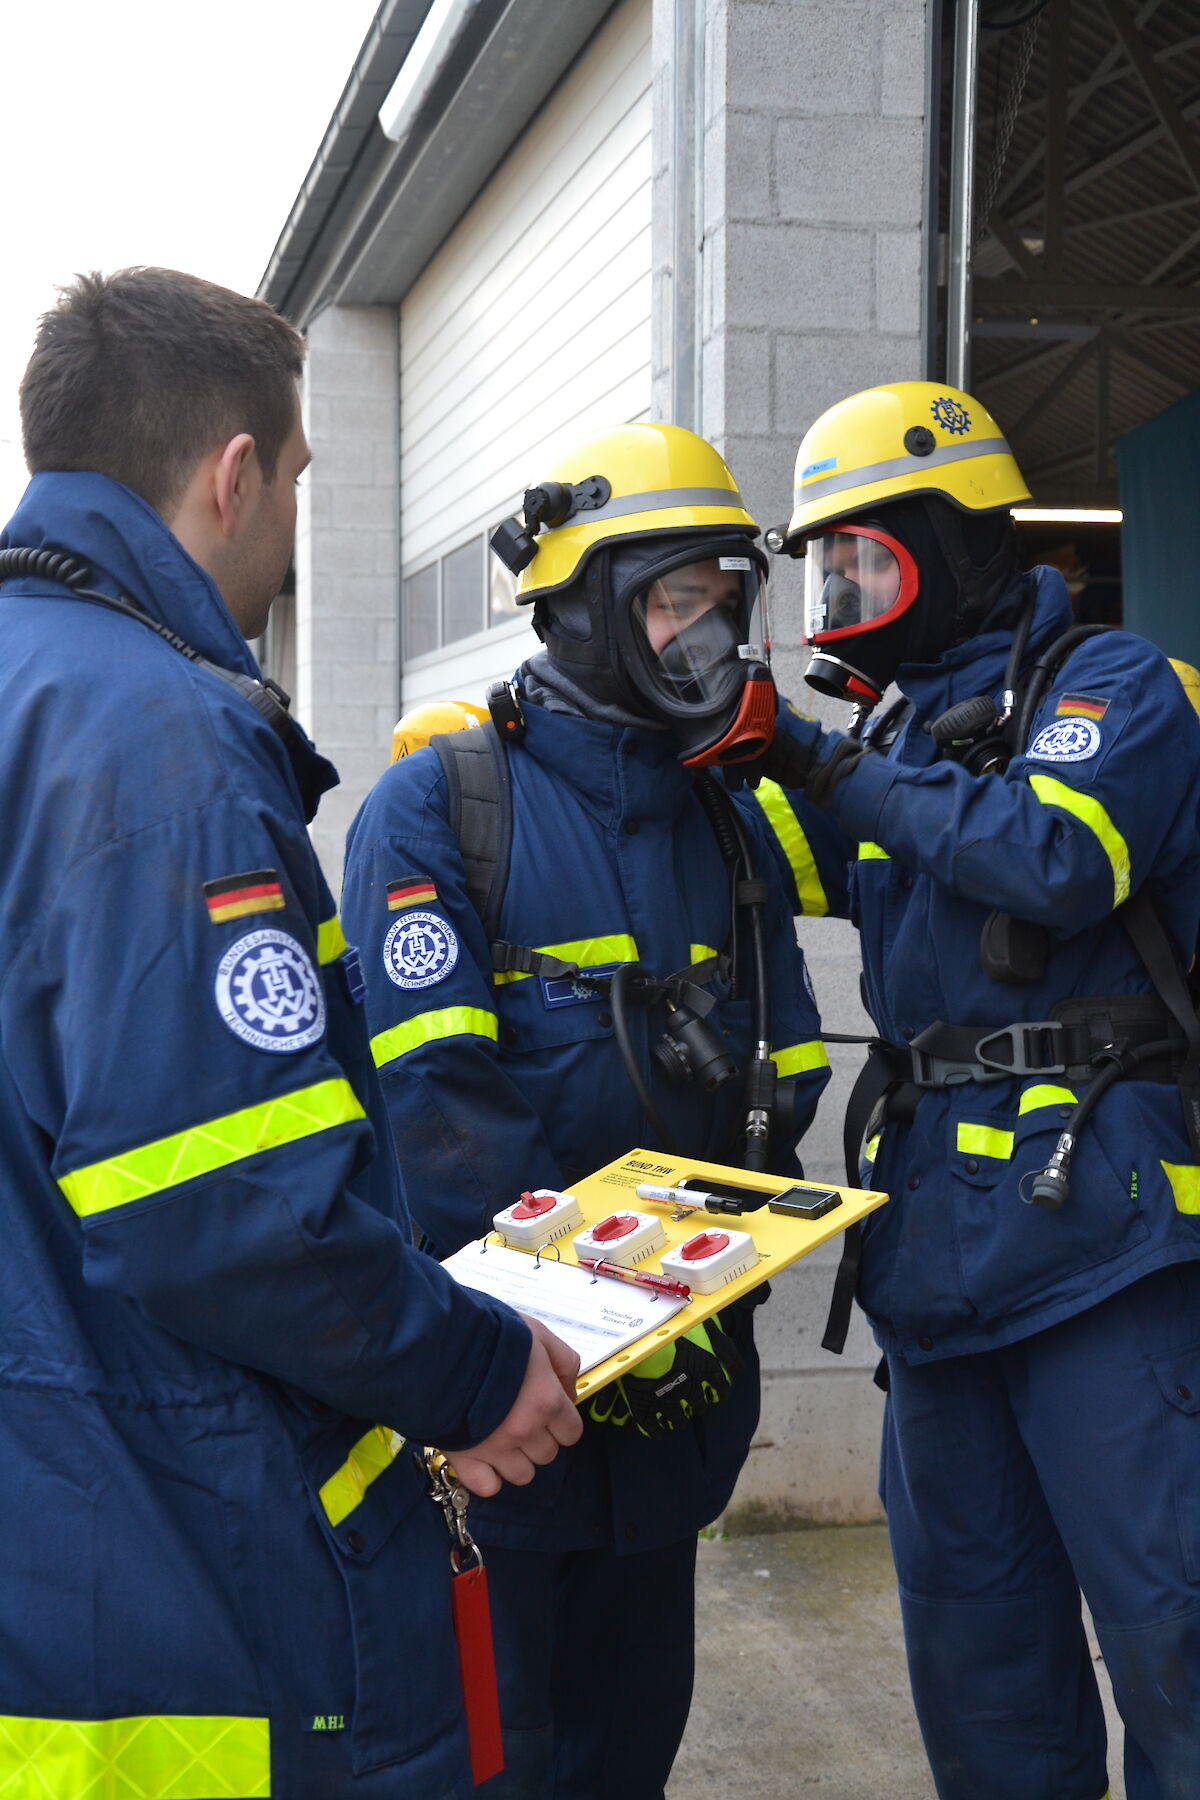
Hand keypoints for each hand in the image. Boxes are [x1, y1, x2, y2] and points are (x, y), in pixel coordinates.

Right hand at [449, 1316, 581, 1497]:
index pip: (571, 1432)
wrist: (437, 1345)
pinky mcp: (466, 1460)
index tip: (548, 1410)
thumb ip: (564, 1362)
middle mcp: (525, 1431)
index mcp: (546, 1401)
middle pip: (547, 1454)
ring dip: (516, 1458)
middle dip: (538, 1436)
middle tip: (518, 1415)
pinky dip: (488, 1475)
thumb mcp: (537, 1333)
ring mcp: (496, 1450)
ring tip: (499, 1435)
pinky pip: (489, 1487)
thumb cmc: (487, 1334)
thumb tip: (570, 1392)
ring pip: (523, 1475)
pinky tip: (483, 1455)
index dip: (562, 1420)